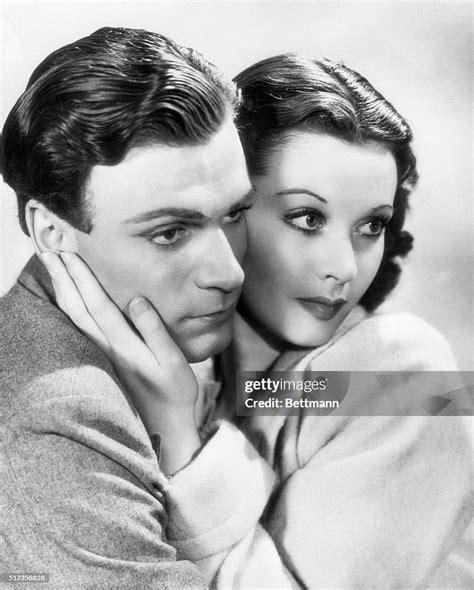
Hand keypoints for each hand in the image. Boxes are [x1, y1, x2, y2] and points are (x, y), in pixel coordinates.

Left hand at [39, 250, 200, 473]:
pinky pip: (78, 330)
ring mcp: (102, 356)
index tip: (68, 252)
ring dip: (60, 290)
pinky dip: (68, 310)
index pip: (97, 304)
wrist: (166, 428)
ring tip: (51, 267)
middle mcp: (108, 349)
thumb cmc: (175, 393)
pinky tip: (65, 299)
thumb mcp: (174, 361)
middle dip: (62, 277)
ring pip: (73, 319)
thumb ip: (155, 330)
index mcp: (125, 345)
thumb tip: (136, 300)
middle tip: (47, 248)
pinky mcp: (103, 362)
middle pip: (77, 308)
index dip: (82, 277)